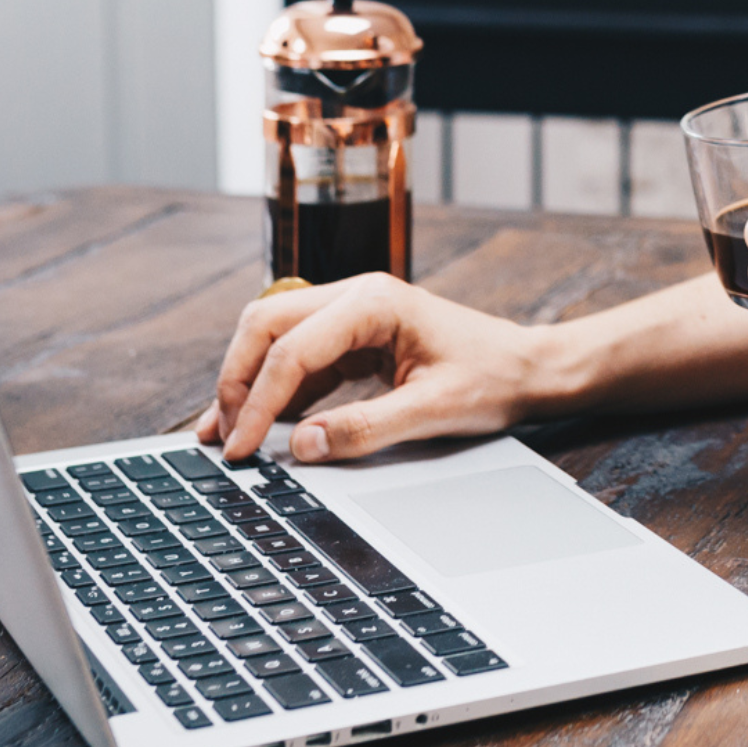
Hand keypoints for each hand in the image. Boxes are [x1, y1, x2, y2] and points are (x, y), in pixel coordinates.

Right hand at [195, 273, 544, 463]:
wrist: (528, 368)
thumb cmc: (492, 378)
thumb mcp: (433, 410)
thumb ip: (366, 428)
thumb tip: (301, 446)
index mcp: (375, 303)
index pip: (292, 349)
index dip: (256, 402)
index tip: (237, 449)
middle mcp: (358, 297)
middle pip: (266, 325)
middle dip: (236, 380)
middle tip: (219, 436)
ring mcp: (355, 314)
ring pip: (276, 338)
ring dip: (248, 383)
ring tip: (223, 434)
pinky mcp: (357, 338)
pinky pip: (301, 358)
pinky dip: (276, 390)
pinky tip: (261, 426)